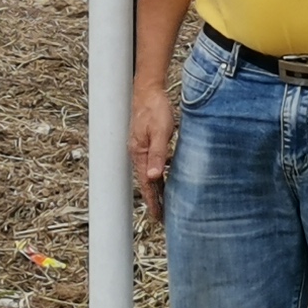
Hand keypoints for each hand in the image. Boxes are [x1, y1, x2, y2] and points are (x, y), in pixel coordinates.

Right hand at [130, 81, 176, 223]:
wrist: (148, 90)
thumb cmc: (154, 109)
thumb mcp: (160, 132)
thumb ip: (158, 154)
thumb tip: (154, 176)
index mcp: (140, 153)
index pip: (147, 184)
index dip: (153, 201)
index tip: (158, 216)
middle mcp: (138, 153)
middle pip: (147, 182)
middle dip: (154, 199)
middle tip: (162, 216)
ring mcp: (142, 147)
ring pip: (150, 173)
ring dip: (158, 187)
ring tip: (167, 199)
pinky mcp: (147, 141)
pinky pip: (154, 162)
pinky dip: (160, 172)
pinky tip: (169, 173)